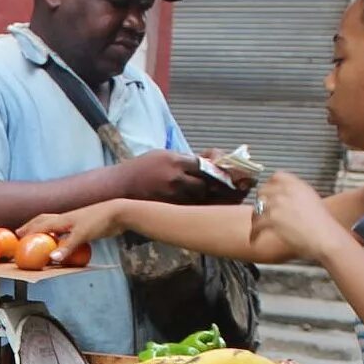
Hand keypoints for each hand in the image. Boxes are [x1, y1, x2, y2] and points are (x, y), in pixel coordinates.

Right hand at [20, 204, 120, 259]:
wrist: (117, 213)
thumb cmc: (99, 221)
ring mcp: (73, 222)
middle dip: (30, 226)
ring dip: (42, 228)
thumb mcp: (82, 235)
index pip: (39, 226)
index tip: (15, 237)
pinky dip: (57, 234)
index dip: (27, 232)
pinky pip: (64, 230)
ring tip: (35, 235)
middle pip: (43, 220)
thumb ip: (66, 248)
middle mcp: (65, 219)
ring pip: (52, 223)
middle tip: (19, 232)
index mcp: (61, 220)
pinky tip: (59, 239)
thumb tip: (52, 259)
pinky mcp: (82, 226)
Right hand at [118, 148, 237, 205]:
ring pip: (202, 198)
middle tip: (243, 186)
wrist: (119, 186)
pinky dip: (206, 208)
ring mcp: (172, 195)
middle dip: (225, 185)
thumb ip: (185, 159)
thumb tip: (208, 161)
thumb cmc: (142, 168)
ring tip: (234, 198)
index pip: (206, 164)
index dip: (222, 167)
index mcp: (176, 160)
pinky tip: (216, 208)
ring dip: (218, 198)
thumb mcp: (163, 155)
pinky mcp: (169, 207)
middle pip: (208, 183)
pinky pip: (192, 208)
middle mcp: (176, 178)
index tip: (234, 171)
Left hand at [251, 167, 341, 262]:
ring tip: (256, 228)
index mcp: (297, 184)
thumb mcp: (311, 199)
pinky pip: (256, 225)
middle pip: (262, 191)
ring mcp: (278, 203)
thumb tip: (285, 197)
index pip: (276, 176)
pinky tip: (255, 239)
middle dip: (260, 202)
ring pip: (257, 209)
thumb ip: (297, 194)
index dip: (269, 185)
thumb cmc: (322, 224)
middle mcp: (285, 191)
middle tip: (260, 211)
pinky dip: (254, 234)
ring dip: (256, 219)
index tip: (267, 193)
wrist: (325, 236)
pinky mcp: (273, 218)